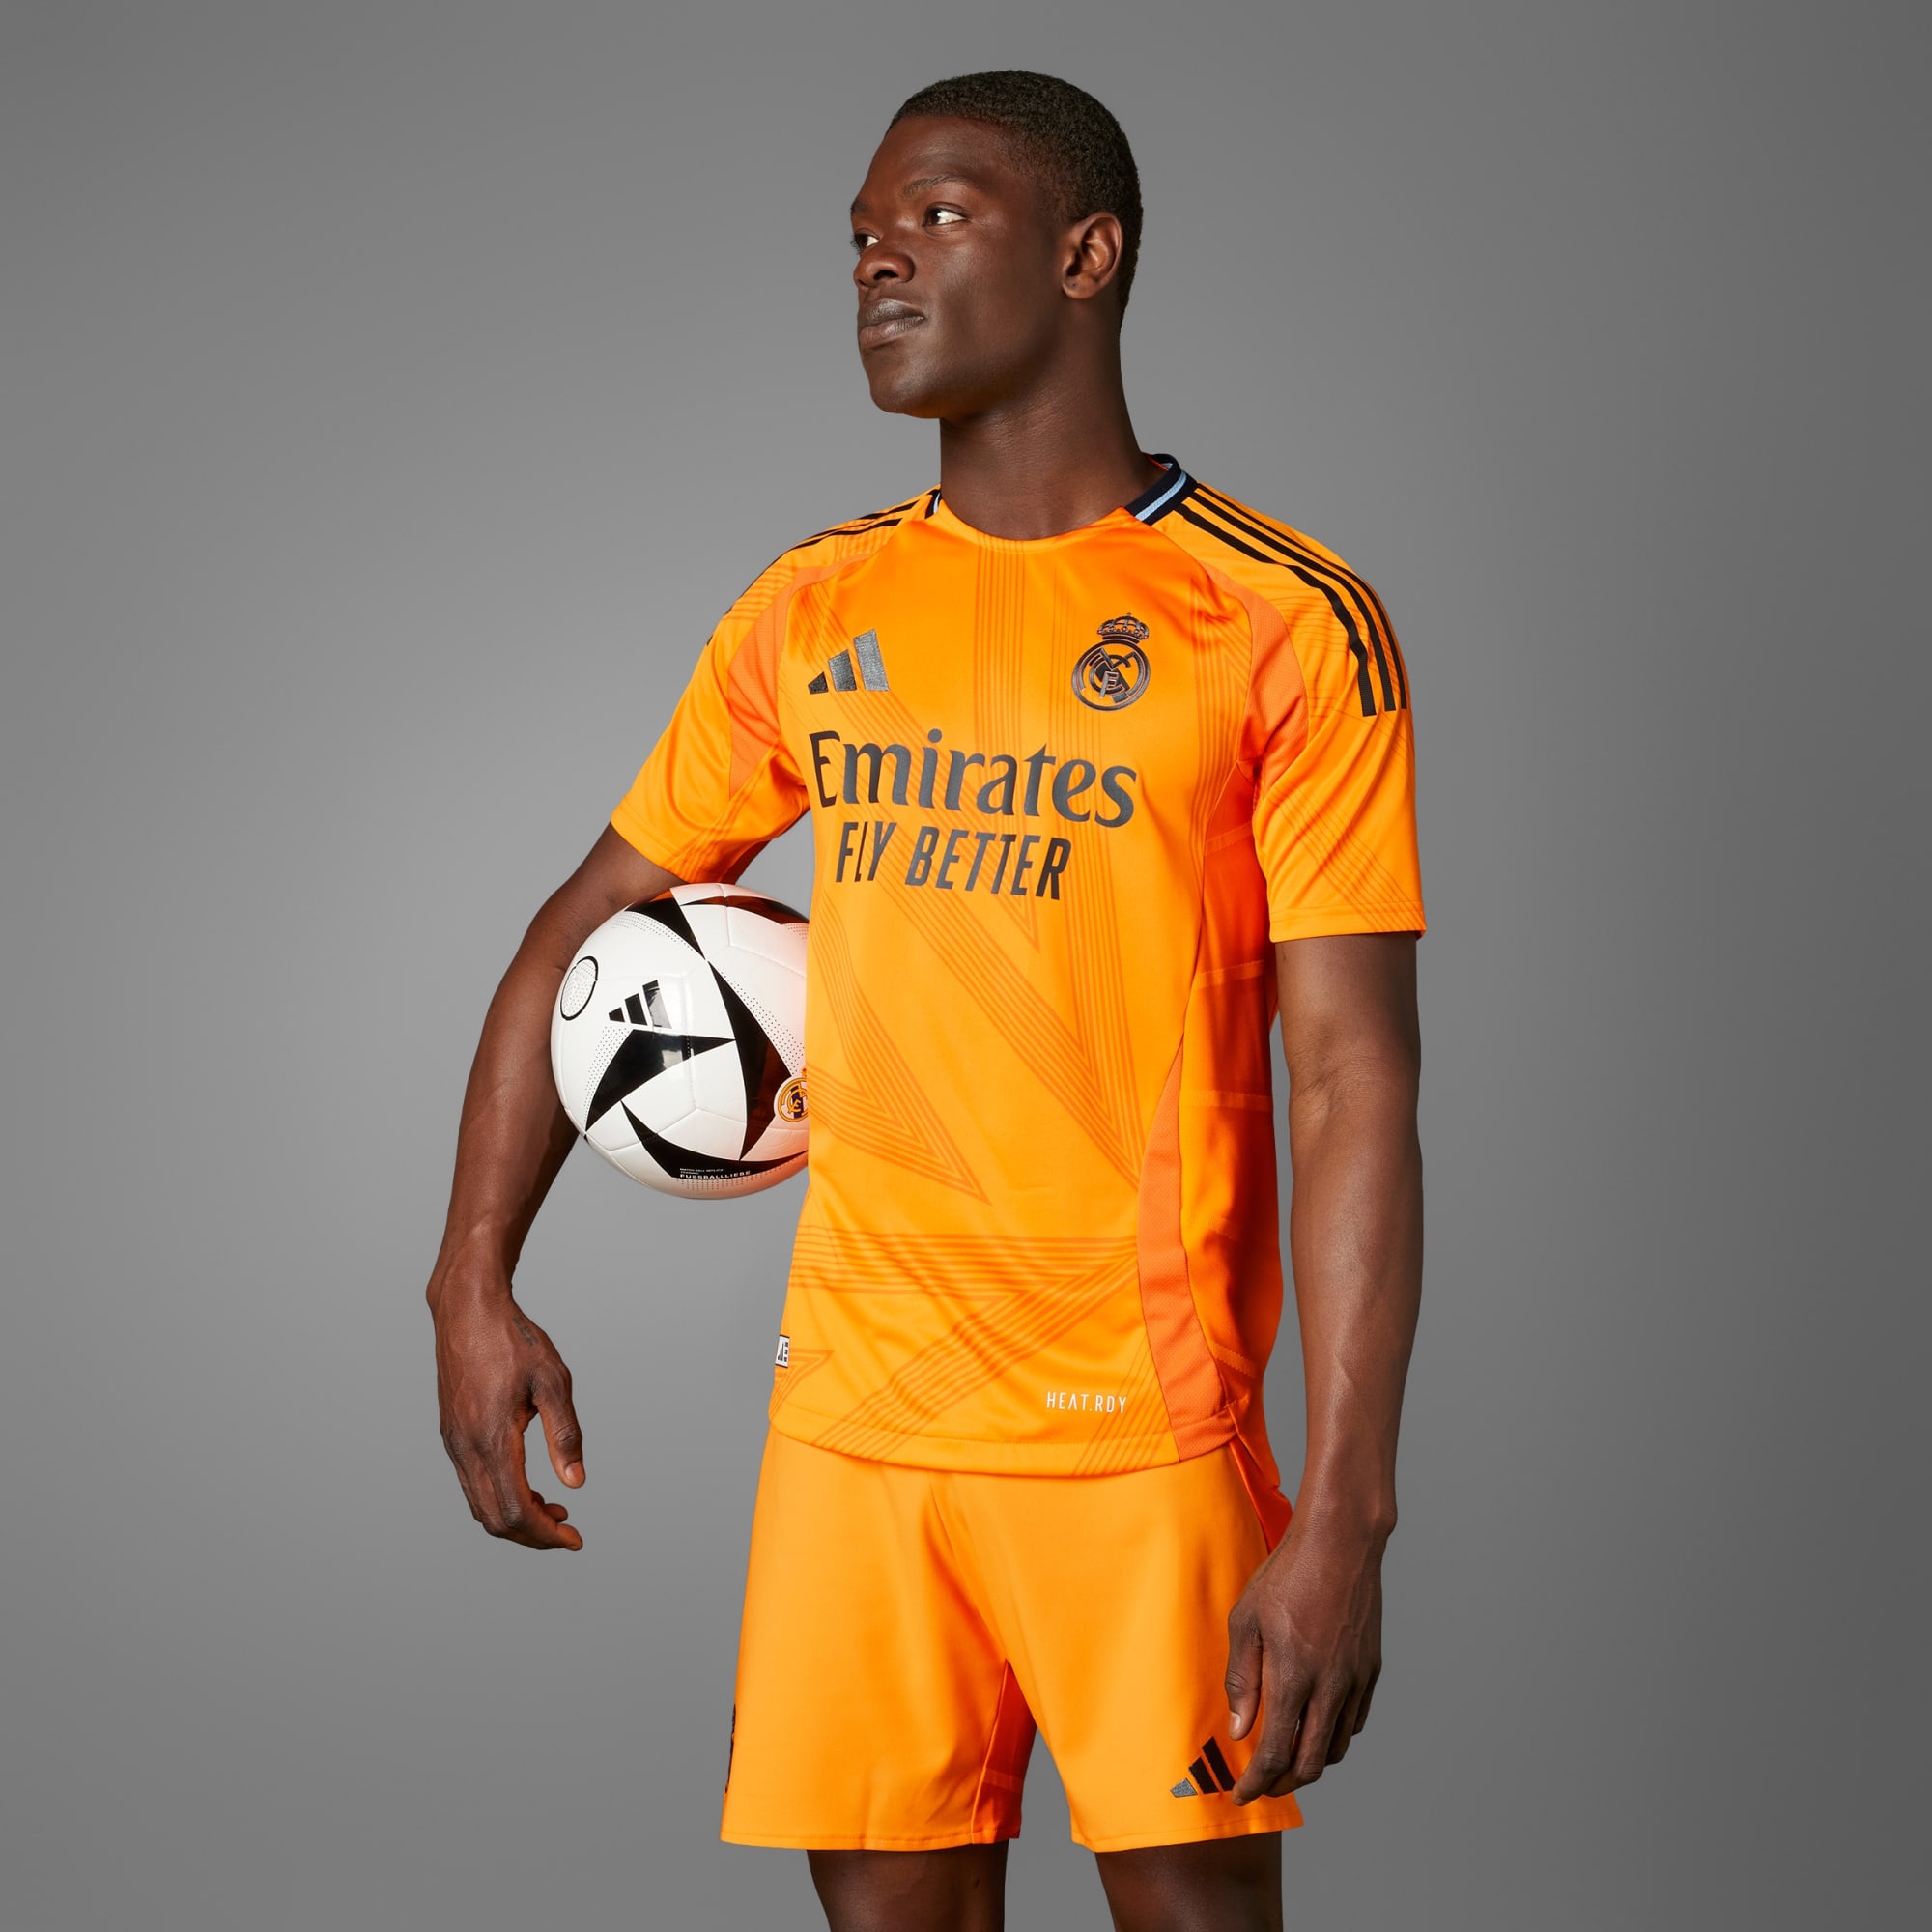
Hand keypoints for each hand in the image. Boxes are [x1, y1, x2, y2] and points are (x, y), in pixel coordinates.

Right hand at [431, 1277, 585, 1550]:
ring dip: (516, 1517)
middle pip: (494, 1519)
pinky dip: (499, 1497)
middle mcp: (465, 1447)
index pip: (515, 1510)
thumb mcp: (553, 1380)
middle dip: (532, 1534)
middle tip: (567, 1529)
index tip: (574, 1539)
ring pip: (480, 1505)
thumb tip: (576, 1483)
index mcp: (492, 1437)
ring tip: (553, 1509)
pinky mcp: (451, 1434)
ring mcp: (454, 1443)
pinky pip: (472, 1484)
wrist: (467, 1310)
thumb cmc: (513, 1339)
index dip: (546, 1534)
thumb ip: (564, 1434)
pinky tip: (526, 1485)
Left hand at [1223, 1510, 1384, 1799]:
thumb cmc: (1287, 1575)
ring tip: (1288, 1758)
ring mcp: (1356, 1679)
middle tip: (1264, 1785)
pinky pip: (1355, 1719)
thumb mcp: (1246, 1620)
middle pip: (1312, 1763)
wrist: (1340, 1543)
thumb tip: (1240, 1729)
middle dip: (1285, 1783)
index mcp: (1294, 1676)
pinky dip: (1335, 1736)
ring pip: (1337, 1746)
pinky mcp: (1372, 1668)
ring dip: (1312, 1762)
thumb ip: (1242, 1677)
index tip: (1242, 1793)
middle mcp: (1330, 1686)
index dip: (1258, 1782)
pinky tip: (1317, 1725)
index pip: (1276, 1753)